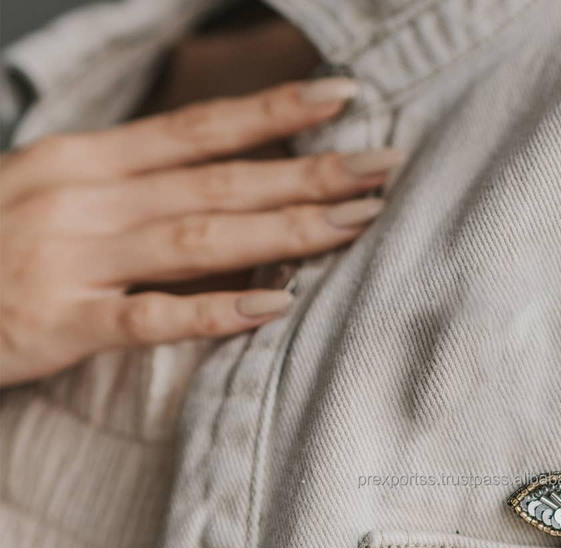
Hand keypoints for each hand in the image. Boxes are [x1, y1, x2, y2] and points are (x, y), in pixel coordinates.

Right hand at [0, 77, 403, 385]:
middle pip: (220, 182)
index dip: (274, 113)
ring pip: (200, 239)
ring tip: (357, 225)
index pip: (199, 131)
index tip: (344, 99)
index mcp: (89, 162)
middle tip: (385, 166)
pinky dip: (215, 312)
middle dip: (310, 174)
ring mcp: (75, 258)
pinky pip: (151, 316)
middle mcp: (87, 198)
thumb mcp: (60, 197)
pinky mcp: (62, 322)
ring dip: (286, 232)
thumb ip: (139, 193)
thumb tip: (233, 193)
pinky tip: (275, 308)